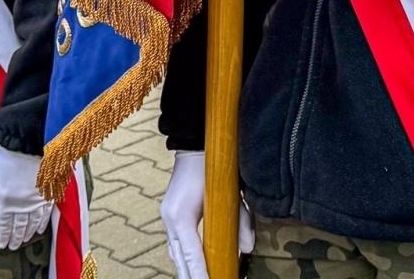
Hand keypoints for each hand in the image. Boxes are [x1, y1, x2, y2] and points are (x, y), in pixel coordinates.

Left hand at [0, 146, 53, 251]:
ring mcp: (38, 199)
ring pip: (33, 223)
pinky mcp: (50, 193)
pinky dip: (41, 224)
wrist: (32, 139)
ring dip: (27, 234)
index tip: (2, 244)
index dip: (2, 236)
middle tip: (13, 246)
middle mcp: (23, 204)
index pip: (4, 225)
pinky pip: (46, 214)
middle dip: (15, 238)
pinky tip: (38, 230)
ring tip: (24, 241)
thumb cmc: (9, 153)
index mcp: (6, 199)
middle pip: (18, 227)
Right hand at [159, 151, 253, 278]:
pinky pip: (174, 245)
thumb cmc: (214, 168)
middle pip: (179, 261)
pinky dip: (183, 258)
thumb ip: (240, 222)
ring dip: (186, 270)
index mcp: (182, 217)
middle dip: (192, 278)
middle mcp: (170, 220)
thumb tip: (247, 249)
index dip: (201, 275)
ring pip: (174, 254)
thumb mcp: (230, 195)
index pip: (192, 256)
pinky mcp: (169, 215)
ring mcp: (166, 218)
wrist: (195, 146)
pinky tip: (191, 267)